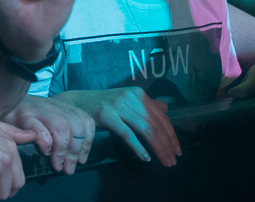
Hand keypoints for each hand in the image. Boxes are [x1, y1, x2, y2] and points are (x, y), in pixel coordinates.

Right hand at [2, 95, 94, 173]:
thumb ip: (63, 131)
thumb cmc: (28, 116)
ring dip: (61, 151)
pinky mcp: (24, 115)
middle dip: (75, 151)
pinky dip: (46, 143)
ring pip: (61, 128)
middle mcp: (55, 106)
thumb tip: (74, 158)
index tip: (82, 159)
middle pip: (76, 127)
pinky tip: (44, 152)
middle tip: (69, 168)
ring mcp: (40, 109)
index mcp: (64, 107)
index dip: (87, 143)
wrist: (3, 101)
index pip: (86, 121)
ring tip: (57, 165)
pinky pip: (40, 129)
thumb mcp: (50, 118)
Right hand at [54, 88, 179, 166]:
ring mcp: (119, 106)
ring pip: (145, 129)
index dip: (172, 134)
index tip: (177, 150)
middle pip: (156, 124)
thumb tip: (166, 108)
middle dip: (167, 144)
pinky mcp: (107, 115)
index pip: (161, 116)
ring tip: (164, 161)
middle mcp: (131, 97)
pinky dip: (138, 147)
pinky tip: (145, 158)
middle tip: (173, 160)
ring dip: (158, 148)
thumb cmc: (103, 103)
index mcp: (139, 94)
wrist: (77, 102)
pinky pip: (127, 134)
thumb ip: (146, 104)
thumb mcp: (127, 100)